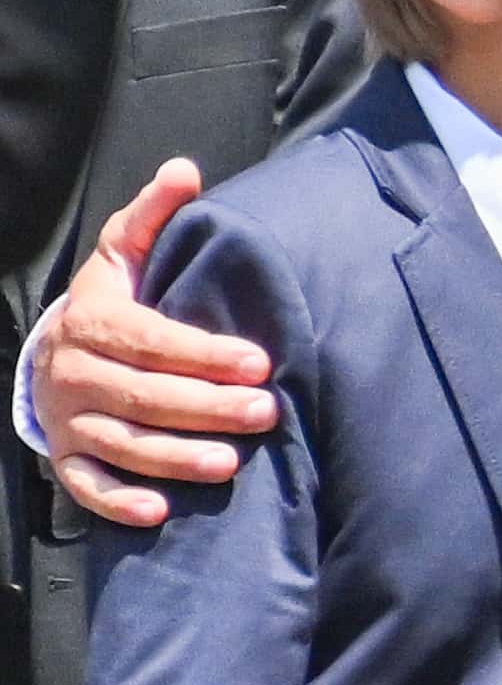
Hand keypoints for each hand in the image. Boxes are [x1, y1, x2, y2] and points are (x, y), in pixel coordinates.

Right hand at [38, 159, 272, 528]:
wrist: (54, 352)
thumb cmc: (112, 304)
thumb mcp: (126, 254)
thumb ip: (155, 217)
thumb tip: (185, 171)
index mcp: (94, 323)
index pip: (152, 340)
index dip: (204, 353)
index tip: (258, 361)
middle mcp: (75, 375)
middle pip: (145, 396)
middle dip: (207, 407)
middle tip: (265, 412)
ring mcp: (69, 421)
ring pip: (123, 444)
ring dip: (175, 457)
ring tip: (230, 463)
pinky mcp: (68, 458)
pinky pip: (88, 488)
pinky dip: (120, 502)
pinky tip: (160, 513)